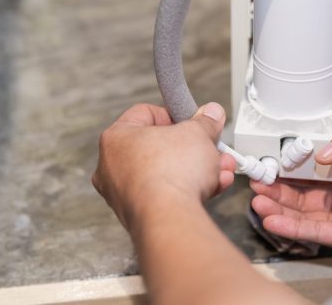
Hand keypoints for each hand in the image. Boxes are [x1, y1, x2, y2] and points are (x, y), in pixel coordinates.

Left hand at [92, 103, 235, 229]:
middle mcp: (113, 166)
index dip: (176, 114)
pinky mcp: (140, 215)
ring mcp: (124, 194)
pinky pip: (167, 195)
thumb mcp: (198, 133)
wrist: (170, 218)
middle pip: (160, 147)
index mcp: (116, 137)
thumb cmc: (170, 173)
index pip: (146, 114)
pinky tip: (212, 186)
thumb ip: (205, 121)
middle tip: (209, 146)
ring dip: (197, 169)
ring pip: (167, 173)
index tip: (194, 121)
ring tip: (219, 168)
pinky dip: (189, 189)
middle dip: (193, 148)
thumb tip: (210, 114)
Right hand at [251, 116, 331, 255]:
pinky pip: (316, 231)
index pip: (311, 162)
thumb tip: (320, 152)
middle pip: (301, 188)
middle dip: (277, 185)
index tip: (270, 158)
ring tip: (258, 198)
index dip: (289, 161)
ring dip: (278, 206)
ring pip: (303, 211)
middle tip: (256, 179)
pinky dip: (292, 227)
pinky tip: (274, 219)